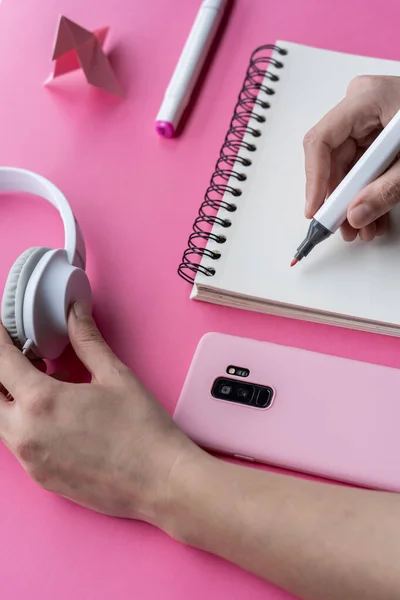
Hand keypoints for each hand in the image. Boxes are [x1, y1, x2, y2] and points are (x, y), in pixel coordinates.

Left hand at [0, 302, 202, 523]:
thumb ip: (86, 340)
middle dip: (2, 371)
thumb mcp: (115, 376)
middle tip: (25, 355)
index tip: (1, 328)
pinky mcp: (40, 477)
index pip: (0, 361)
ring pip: (0, 421)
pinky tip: (55, 414)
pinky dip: (24, 422)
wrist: (160, 481)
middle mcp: (25, 433)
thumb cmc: (142, 428)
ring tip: (45, 382)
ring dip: (12, 397)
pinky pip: (17, 443)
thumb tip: (74, 311)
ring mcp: (30, 460)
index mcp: (41, 401)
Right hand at [303, 75, 399, 240]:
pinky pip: (361, 166)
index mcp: (366, 99)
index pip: (321, 141)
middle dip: (339, 198)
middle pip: (332, 159)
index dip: (315, 179)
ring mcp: (367, 120)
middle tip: (342, 226)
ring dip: (353, 200)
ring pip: (346, 167)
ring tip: (363, 227)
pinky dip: (367, 191)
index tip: (316, 208)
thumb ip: (386, 191)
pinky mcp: (376, 134)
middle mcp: (360, 107)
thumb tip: (356, 215)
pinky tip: (373, 214)